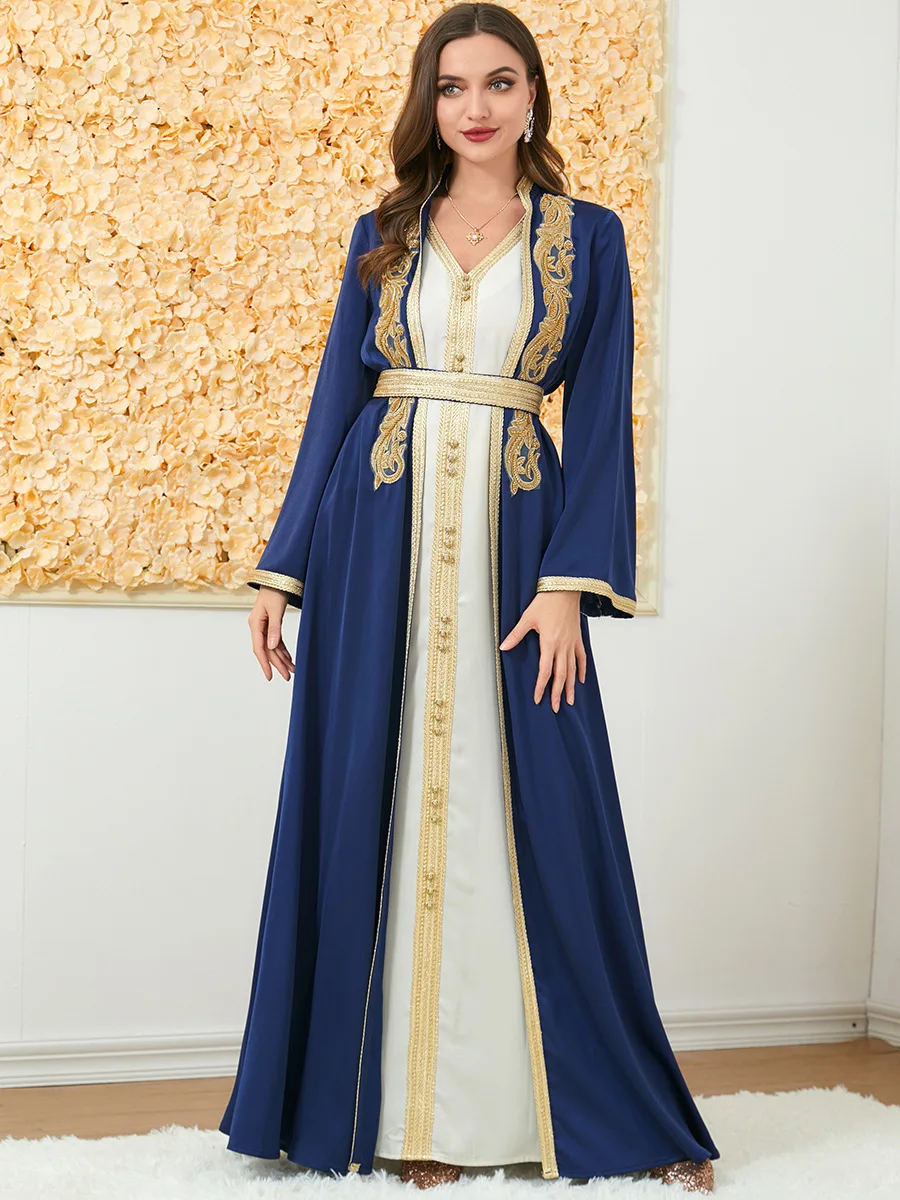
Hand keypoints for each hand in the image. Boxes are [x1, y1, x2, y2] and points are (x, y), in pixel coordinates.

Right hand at [249, 587, 294, 680]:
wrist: (277, 578)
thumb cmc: (275, 591)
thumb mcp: (276, 610)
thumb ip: (274, 629)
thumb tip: (271, 647)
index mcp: (255, 624)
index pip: (259, 649)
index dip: (265, 664)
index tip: (270, 677)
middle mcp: (257, 627)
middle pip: (267, 650)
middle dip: (277, 664)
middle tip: (287, 677)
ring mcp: (264, 626)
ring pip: (272, 647)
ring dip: (282, 658)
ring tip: (292, 670)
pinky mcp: (271, 624)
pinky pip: (276, 640)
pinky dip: (282, 649)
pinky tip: (289, 658)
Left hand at [499, 591, 585, 711]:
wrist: (565, 589)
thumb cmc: (546, 602)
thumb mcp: (527, 618)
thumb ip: (516, 635)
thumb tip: (503, 647)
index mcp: (549, 643)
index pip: (545, 671)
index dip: (541, 686)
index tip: (538, 699)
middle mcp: (562, 646)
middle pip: (561, 675)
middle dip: (558, 693)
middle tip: (556, 707)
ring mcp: (572, 643)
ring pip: (572, 670)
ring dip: (571, 686)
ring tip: (571, 701)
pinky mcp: (578, 639)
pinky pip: (582, 658)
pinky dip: (581, 670)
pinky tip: (580, 680)